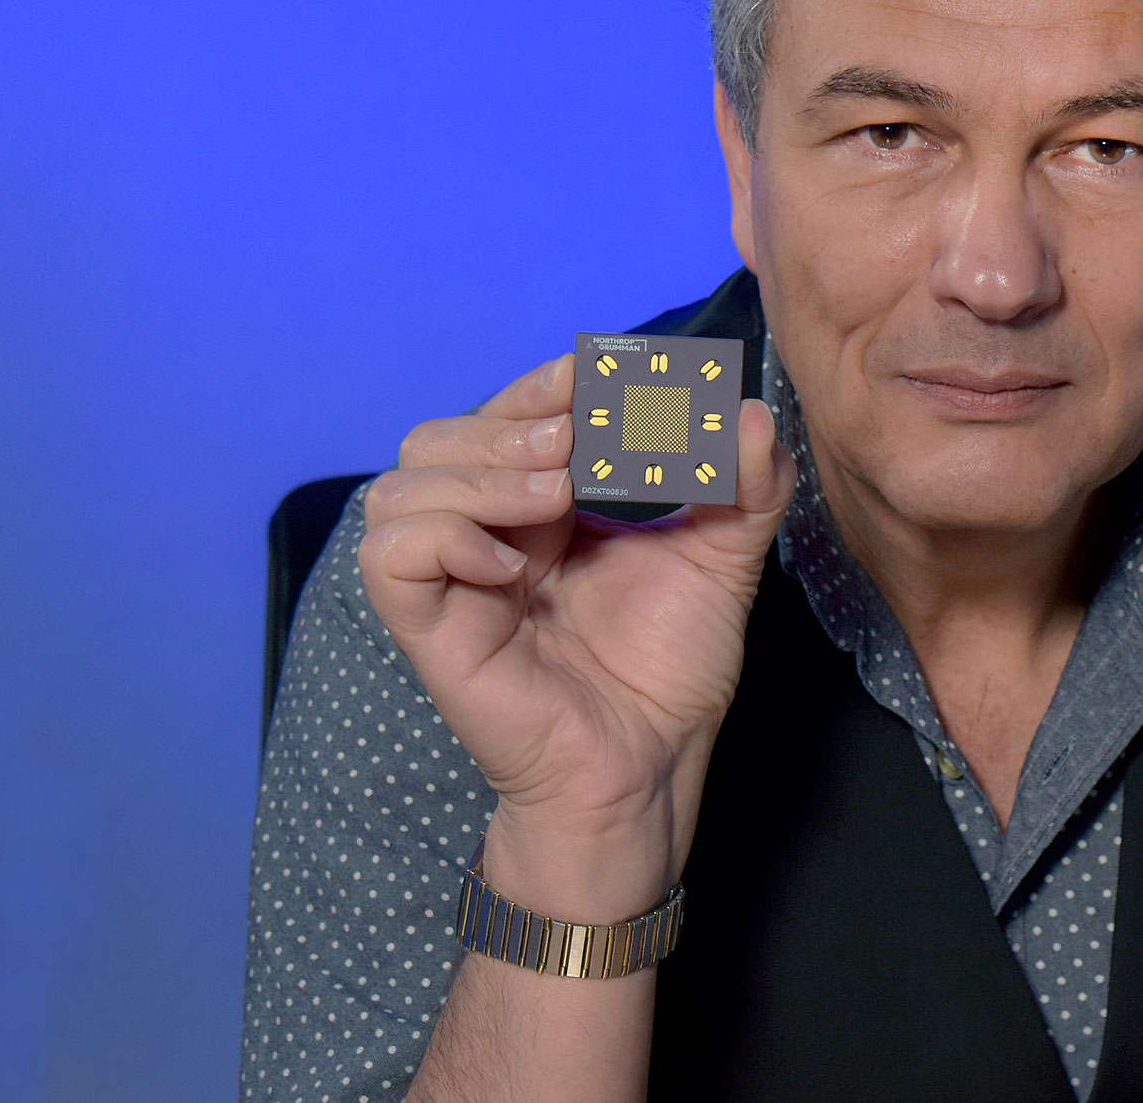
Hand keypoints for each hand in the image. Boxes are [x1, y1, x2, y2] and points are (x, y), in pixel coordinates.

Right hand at [358, 354, 795, 912]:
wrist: (651, 768)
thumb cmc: (671, 669)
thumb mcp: (725, 558)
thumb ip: (747, 485)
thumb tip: (751, 411)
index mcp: (542, 505)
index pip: (507, 414)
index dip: (542, 384)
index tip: (603, 375)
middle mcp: (486, 534)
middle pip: (441, 435)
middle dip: (509, 421)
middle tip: (578, 446)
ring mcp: (453, 582)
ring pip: (401, 484)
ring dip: (478, 473)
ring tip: (553, 501)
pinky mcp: (433, 632)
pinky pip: (391, 558)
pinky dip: (445, 538)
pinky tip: (514, 567)